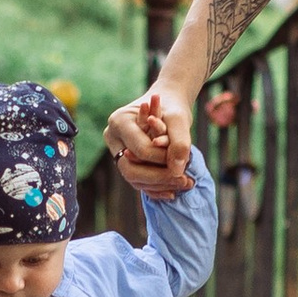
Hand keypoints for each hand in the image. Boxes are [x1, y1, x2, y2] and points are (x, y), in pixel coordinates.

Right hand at [105, 76, 195, 199]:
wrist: (166, 104)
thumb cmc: (172, 108)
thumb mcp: (179, 119)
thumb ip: (179, 143)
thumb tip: (178, 171)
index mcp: (119, 121)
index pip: (140, 150)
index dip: (162, 160)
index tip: (183, 163)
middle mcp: (112, 137)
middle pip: (130, 169)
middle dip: (159, 178)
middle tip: (184, 181)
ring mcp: (116, 151)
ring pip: (133, 178)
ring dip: (159, 185)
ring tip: (185, 185)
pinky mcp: (124, 161)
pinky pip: (136, 181)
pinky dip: (155, 188)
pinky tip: (173, 192)